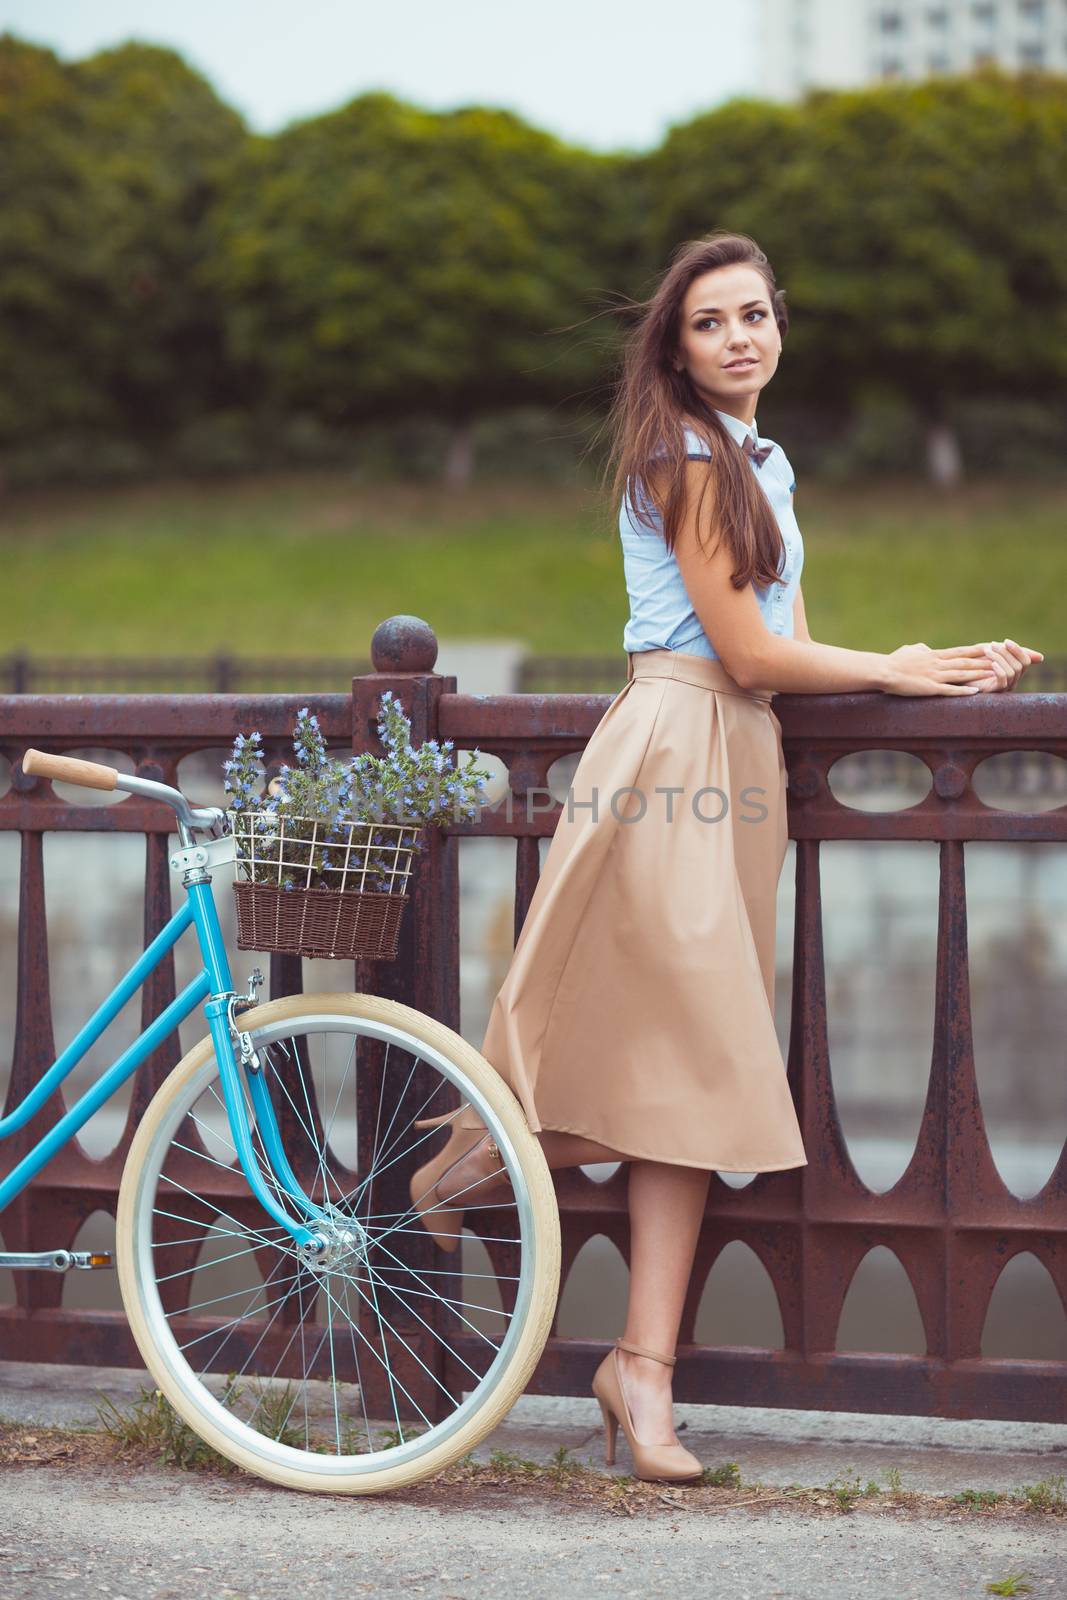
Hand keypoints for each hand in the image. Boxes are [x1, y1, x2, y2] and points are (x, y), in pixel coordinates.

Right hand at [884, 641, 1007, 697]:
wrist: (883, 670)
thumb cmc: (894, 661)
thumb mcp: (909, 650)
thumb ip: (920, 649)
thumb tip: (926, 648)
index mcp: (934, 655)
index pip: (961, 651)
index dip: (977, 649)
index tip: (992, 647)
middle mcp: (938, 664)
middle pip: (966, 661)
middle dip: (985, 660)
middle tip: (1001, 659)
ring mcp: (935, 676)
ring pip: (962, 674)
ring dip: (979, 674)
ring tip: (994, 673)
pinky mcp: (929, 688)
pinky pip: (949, 690)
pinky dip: (963, 691)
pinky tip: (975, 692)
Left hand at [966, 638, 1043, 693]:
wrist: (956, 675)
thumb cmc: (975, 664)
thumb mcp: (994, 654)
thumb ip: (1013, 653)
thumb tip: (1041, 658)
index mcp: (1014, 671)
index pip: (1026, 660)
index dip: (1018, 650)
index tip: (1005, 641)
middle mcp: (1012, 681)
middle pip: (1021, 665)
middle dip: (1007, 653)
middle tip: (992, 645)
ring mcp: (1004, 688)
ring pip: (1013, 671)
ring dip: (1000, 658)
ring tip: (988, 651)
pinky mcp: (994, 692)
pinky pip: (1004, 681)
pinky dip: (1000, 670)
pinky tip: (991, 663)